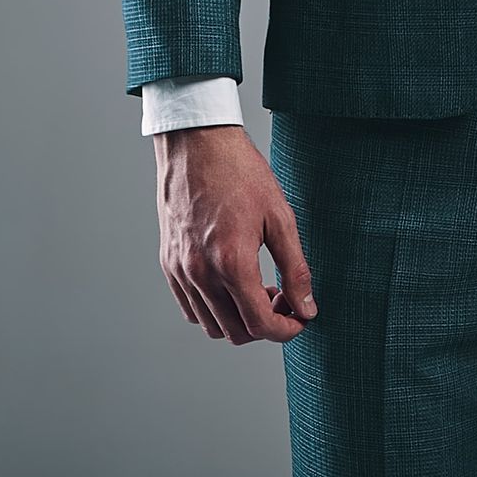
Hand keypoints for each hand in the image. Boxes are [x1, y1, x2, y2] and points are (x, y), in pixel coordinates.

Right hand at [154, 124, 314, 344]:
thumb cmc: (240, 173)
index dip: (287, 330)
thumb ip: (296, 268)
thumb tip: (307, 307)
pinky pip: (190, 307)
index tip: (300, 318)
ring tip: (258, 289)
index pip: (260, 324)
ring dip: (239, 319)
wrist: (197, 144)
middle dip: (265, 325)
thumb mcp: (280, 217)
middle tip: (283, 298)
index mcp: (232, 263)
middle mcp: (200, 273)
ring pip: (211, 325)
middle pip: (235, 332)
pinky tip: (233, 283)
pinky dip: (214, 309)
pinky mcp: (169, 263)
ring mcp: (181, 270)